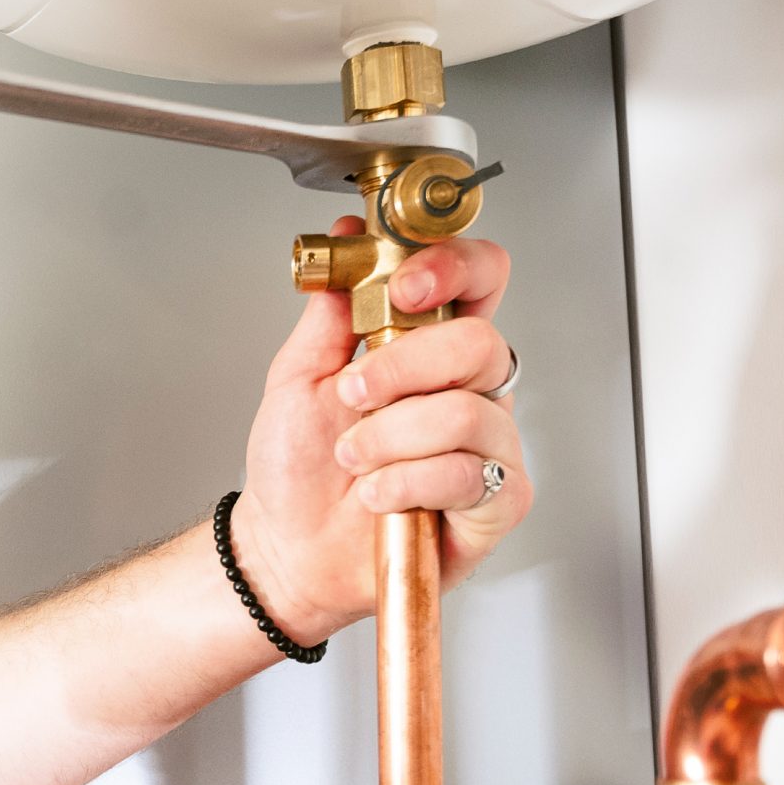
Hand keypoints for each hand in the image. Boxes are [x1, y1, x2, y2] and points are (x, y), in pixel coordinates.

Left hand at [228, 222, 531, 643]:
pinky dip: (406, 483)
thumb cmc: (298, 469)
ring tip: (355, 460)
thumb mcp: (298, 377)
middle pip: (479, 343)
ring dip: (387, 438)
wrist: (286, 546)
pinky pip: (468, 474)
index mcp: (430, 350)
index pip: (480, 280)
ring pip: (466, 413)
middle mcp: (470, 390)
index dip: (453, 270)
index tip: (402, 289)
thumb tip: (347, 238)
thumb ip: (330, 312)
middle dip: (400, 370)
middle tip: (353, 395)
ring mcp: (490, 445)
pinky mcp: (497, 501)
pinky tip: (378, 496)